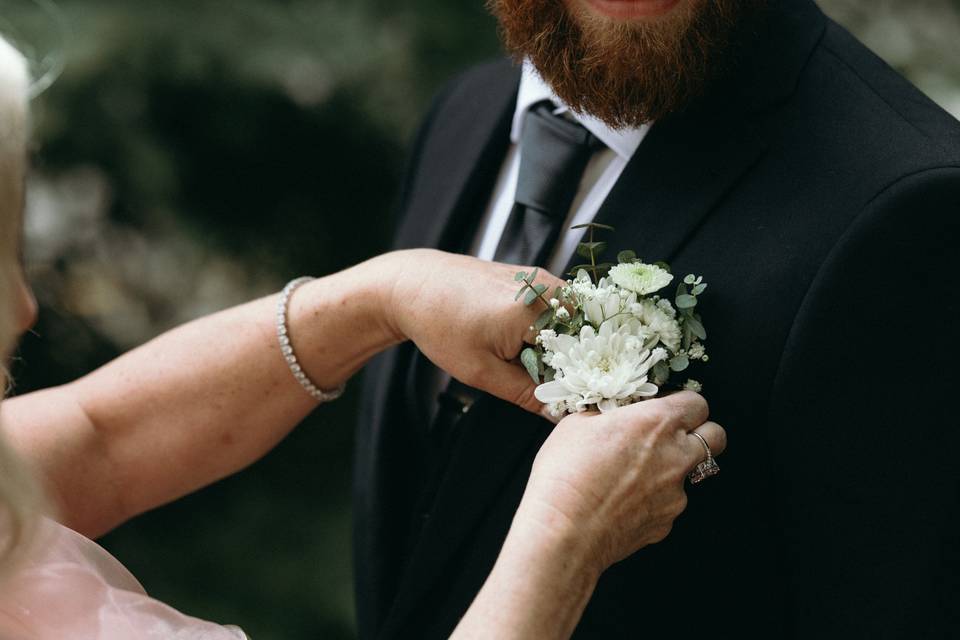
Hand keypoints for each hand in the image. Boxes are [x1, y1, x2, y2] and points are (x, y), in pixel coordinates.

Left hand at [378, 249, 564, 413]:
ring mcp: (543, 279)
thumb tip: (556, 413)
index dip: (571, 382)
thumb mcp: (480, 370)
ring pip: (570, 324)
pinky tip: (526, 343)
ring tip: (527, 360)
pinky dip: (550, 330)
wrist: (414, 285)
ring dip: (558, 347)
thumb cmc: (440, 325)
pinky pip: (558, 310)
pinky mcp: (536, 277)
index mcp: (534, 312)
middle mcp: (546, 288)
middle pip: (579, 338)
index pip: (576, 357)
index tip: (561, 400)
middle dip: (566, 364)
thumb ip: (524, 394)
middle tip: (538, 380)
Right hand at [513, 392, 725, 574]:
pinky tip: (623, 501)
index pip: (697, 403)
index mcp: (656, 422)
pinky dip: (653, 500)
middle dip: (701, 432)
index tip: (665, 407)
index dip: (682, 403)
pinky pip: (669, 504)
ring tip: (633, 475)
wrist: (563, 532)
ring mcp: (675, 493)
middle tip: (672, 435)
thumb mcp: (577, 424)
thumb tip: (611, 418)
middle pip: (716, 436)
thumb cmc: (565, 476)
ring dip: (671, 469)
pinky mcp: (666, 522)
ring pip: (691, 474)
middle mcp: (675, 456)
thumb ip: (606, 416)